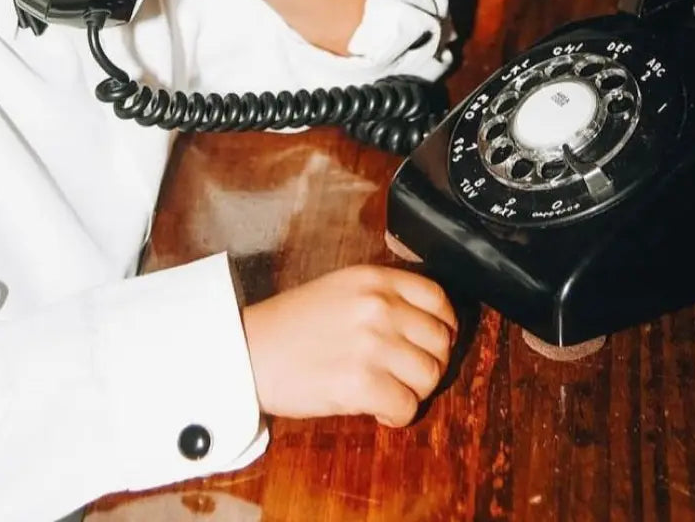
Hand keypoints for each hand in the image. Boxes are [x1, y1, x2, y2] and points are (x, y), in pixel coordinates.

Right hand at [241, 265, 457, 426]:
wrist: (249, 350)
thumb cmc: (291, 325)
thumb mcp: (341, 289)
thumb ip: (382, 298)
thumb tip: (427, 325)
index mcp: (374, 279)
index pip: (438, 298)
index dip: (444, 325)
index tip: (434, 341)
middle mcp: (379, 306)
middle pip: (439, 342)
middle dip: (430, 364)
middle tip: (406, 375)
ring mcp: (372, 344)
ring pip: (429, 376)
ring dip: (413, 392)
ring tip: (388, 392)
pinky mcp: (362, 383)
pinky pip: (407, 407)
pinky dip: (396, 416)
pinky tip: (375, 409)